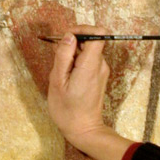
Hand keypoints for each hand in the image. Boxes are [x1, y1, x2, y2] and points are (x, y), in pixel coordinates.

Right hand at [47, 26, 135, 159]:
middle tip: (58, 58)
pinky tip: (67, 77)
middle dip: (73, 44)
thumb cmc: (67, 109)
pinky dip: (76, 63)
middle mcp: (100, 65)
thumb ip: (63, 56)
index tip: (66, 37)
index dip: (82, 30)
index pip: (98, 33)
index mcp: (91, 65)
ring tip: (62, 72)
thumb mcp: (57, 81)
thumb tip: (69, 36)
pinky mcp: (99, 76)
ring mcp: (101, 71)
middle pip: (91, 40)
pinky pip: (88, 60)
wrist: (83, 130)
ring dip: (73, 55)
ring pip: (88, 51)